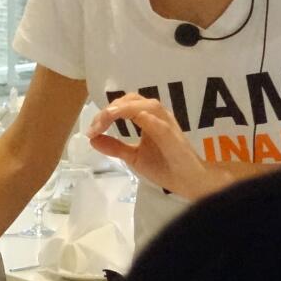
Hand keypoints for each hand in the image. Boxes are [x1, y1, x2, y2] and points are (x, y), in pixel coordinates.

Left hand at [86, 94, 224, 199]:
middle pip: (133, 99)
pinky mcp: (174, 138)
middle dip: (111, 109)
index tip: (92, 129)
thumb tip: (92, 138)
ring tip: (107, 117)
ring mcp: (167, 125)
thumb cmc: (164, 166)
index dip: (106, 112)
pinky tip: (138, 118)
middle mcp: (158, 117)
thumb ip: (115, 147)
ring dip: (125, 109)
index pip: (124, 104)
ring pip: (148, 106)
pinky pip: (162, 125)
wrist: (188, 182)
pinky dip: (149, 120)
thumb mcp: (133, 156)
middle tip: (96, 126)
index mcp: (148, 118)